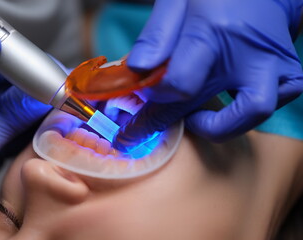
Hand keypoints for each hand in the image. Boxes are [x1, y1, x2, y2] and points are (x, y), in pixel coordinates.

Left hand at [0, 54, 50, 238]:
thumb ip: (6, 118)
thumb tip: (42, 96)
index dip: (17, 61)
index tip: (44, 70)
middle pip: (7, 80)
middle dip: (35, 83)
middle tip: (62, 89)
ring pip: (17, 103)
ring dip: (40, 105)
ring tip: (63, 106)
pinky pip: (20, 125)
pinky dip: (38, 125)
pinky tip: (53, 124)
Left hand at [114, 0, 302, 151]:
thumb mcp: (177, 2)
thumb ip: (156, 36)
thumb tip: (137, 70)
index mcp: (213, 30)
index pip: (179, 84)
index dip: (155, 96)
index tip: (141, 94)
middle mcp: (247, 52)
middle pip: (198, 103)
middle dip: (161, 121)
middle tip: (137, 129)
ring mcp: (274, 67)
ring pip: (248, 115)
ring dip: (212, 125)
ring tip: (192, 116)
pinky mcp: (289, 77)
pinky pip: (263, 110)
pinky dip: (240, 118)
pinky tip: (223, 108)